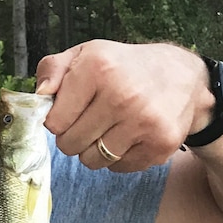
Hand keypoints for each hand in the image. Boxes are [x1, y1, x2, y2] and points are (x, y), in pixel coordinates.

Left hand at [35, 41, 212, 172]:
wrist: (183, 76)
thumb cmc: (123, 67)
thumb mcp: (85, 54)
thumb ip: (52, 69)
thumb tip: (39, 96)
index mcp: (97, 68)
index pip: (54, 122)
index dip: (56, 120)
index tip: (68, 112)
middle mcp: (122, 95)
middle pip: (70, 145)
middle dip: (72, 137)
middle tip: (87, 121)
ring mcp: (144, 122)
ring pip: (93, 161)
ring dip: (92, 150)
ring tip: (106, 129)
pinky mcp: (160, 144)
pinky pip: (119, 168)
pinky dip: (117, 158)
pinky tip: (127, 136)